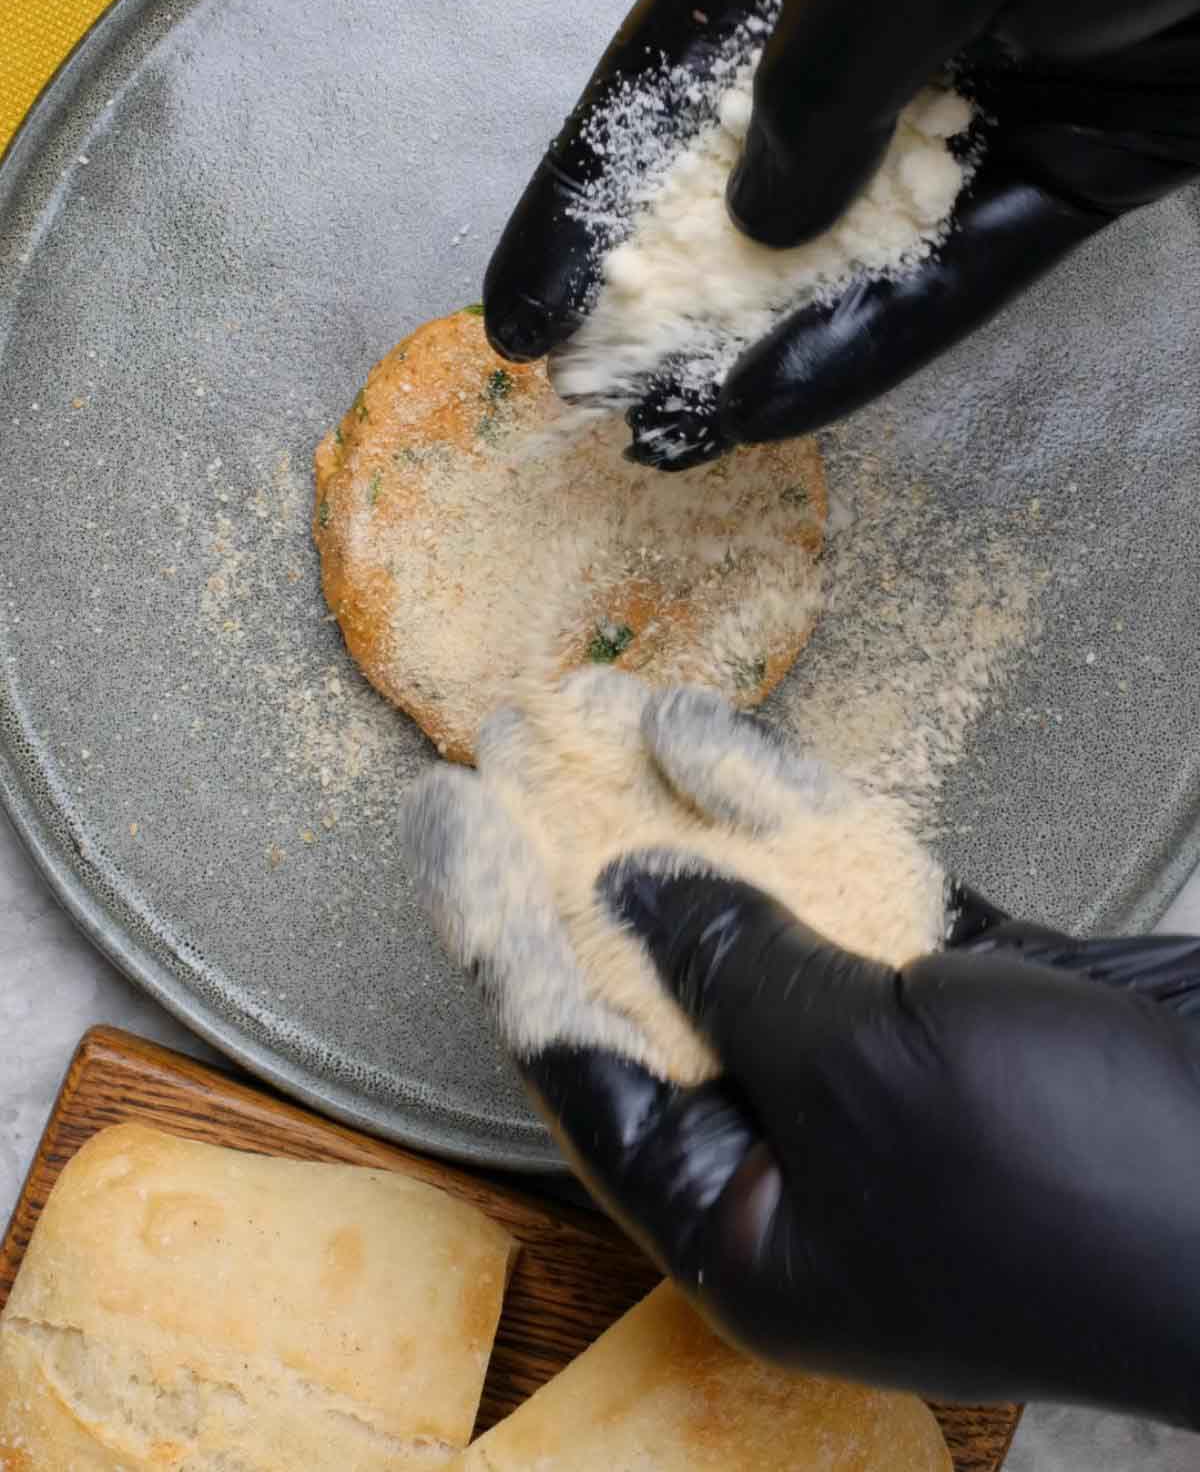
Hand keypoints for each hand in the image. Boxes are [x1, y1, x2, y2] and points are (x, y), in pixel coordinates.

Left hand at [403, 681, 1199, 1428]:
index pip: (581, 1067)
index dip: (498, 939)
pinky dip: (780, 807)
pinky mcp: (951, 978)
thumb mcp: (869, 1085)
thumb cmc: (1083, 1190)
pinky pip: (836, 881)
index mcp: (751, 1227)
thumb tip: (632, 892)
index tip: (442, 822)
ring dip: (670, 806)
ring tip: (588, 702)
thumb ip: (738, 979)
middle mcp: (801, 1145)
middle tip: (495, 747)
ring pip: (743, 910)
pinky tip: (706, 733)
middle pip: (650, 979)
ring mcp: (880, 1053)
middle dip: (573, 856)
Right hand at [485, 0, 1199, 466]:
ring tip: (673, 436)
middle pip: (736, 174)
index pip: (660, 70)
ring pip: (840, 244)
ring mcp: (974, 99)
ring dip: (754, 341)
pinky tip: (791, 404)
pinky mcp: (1068, 166)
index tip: (522, 308)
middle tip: (592, 397)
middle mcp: (879, 10)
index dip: (581, 196)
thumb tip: (762, 220)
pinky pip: (957, 271)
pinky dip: (878, 338)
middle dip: (659, 290)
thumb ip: (826, 66)